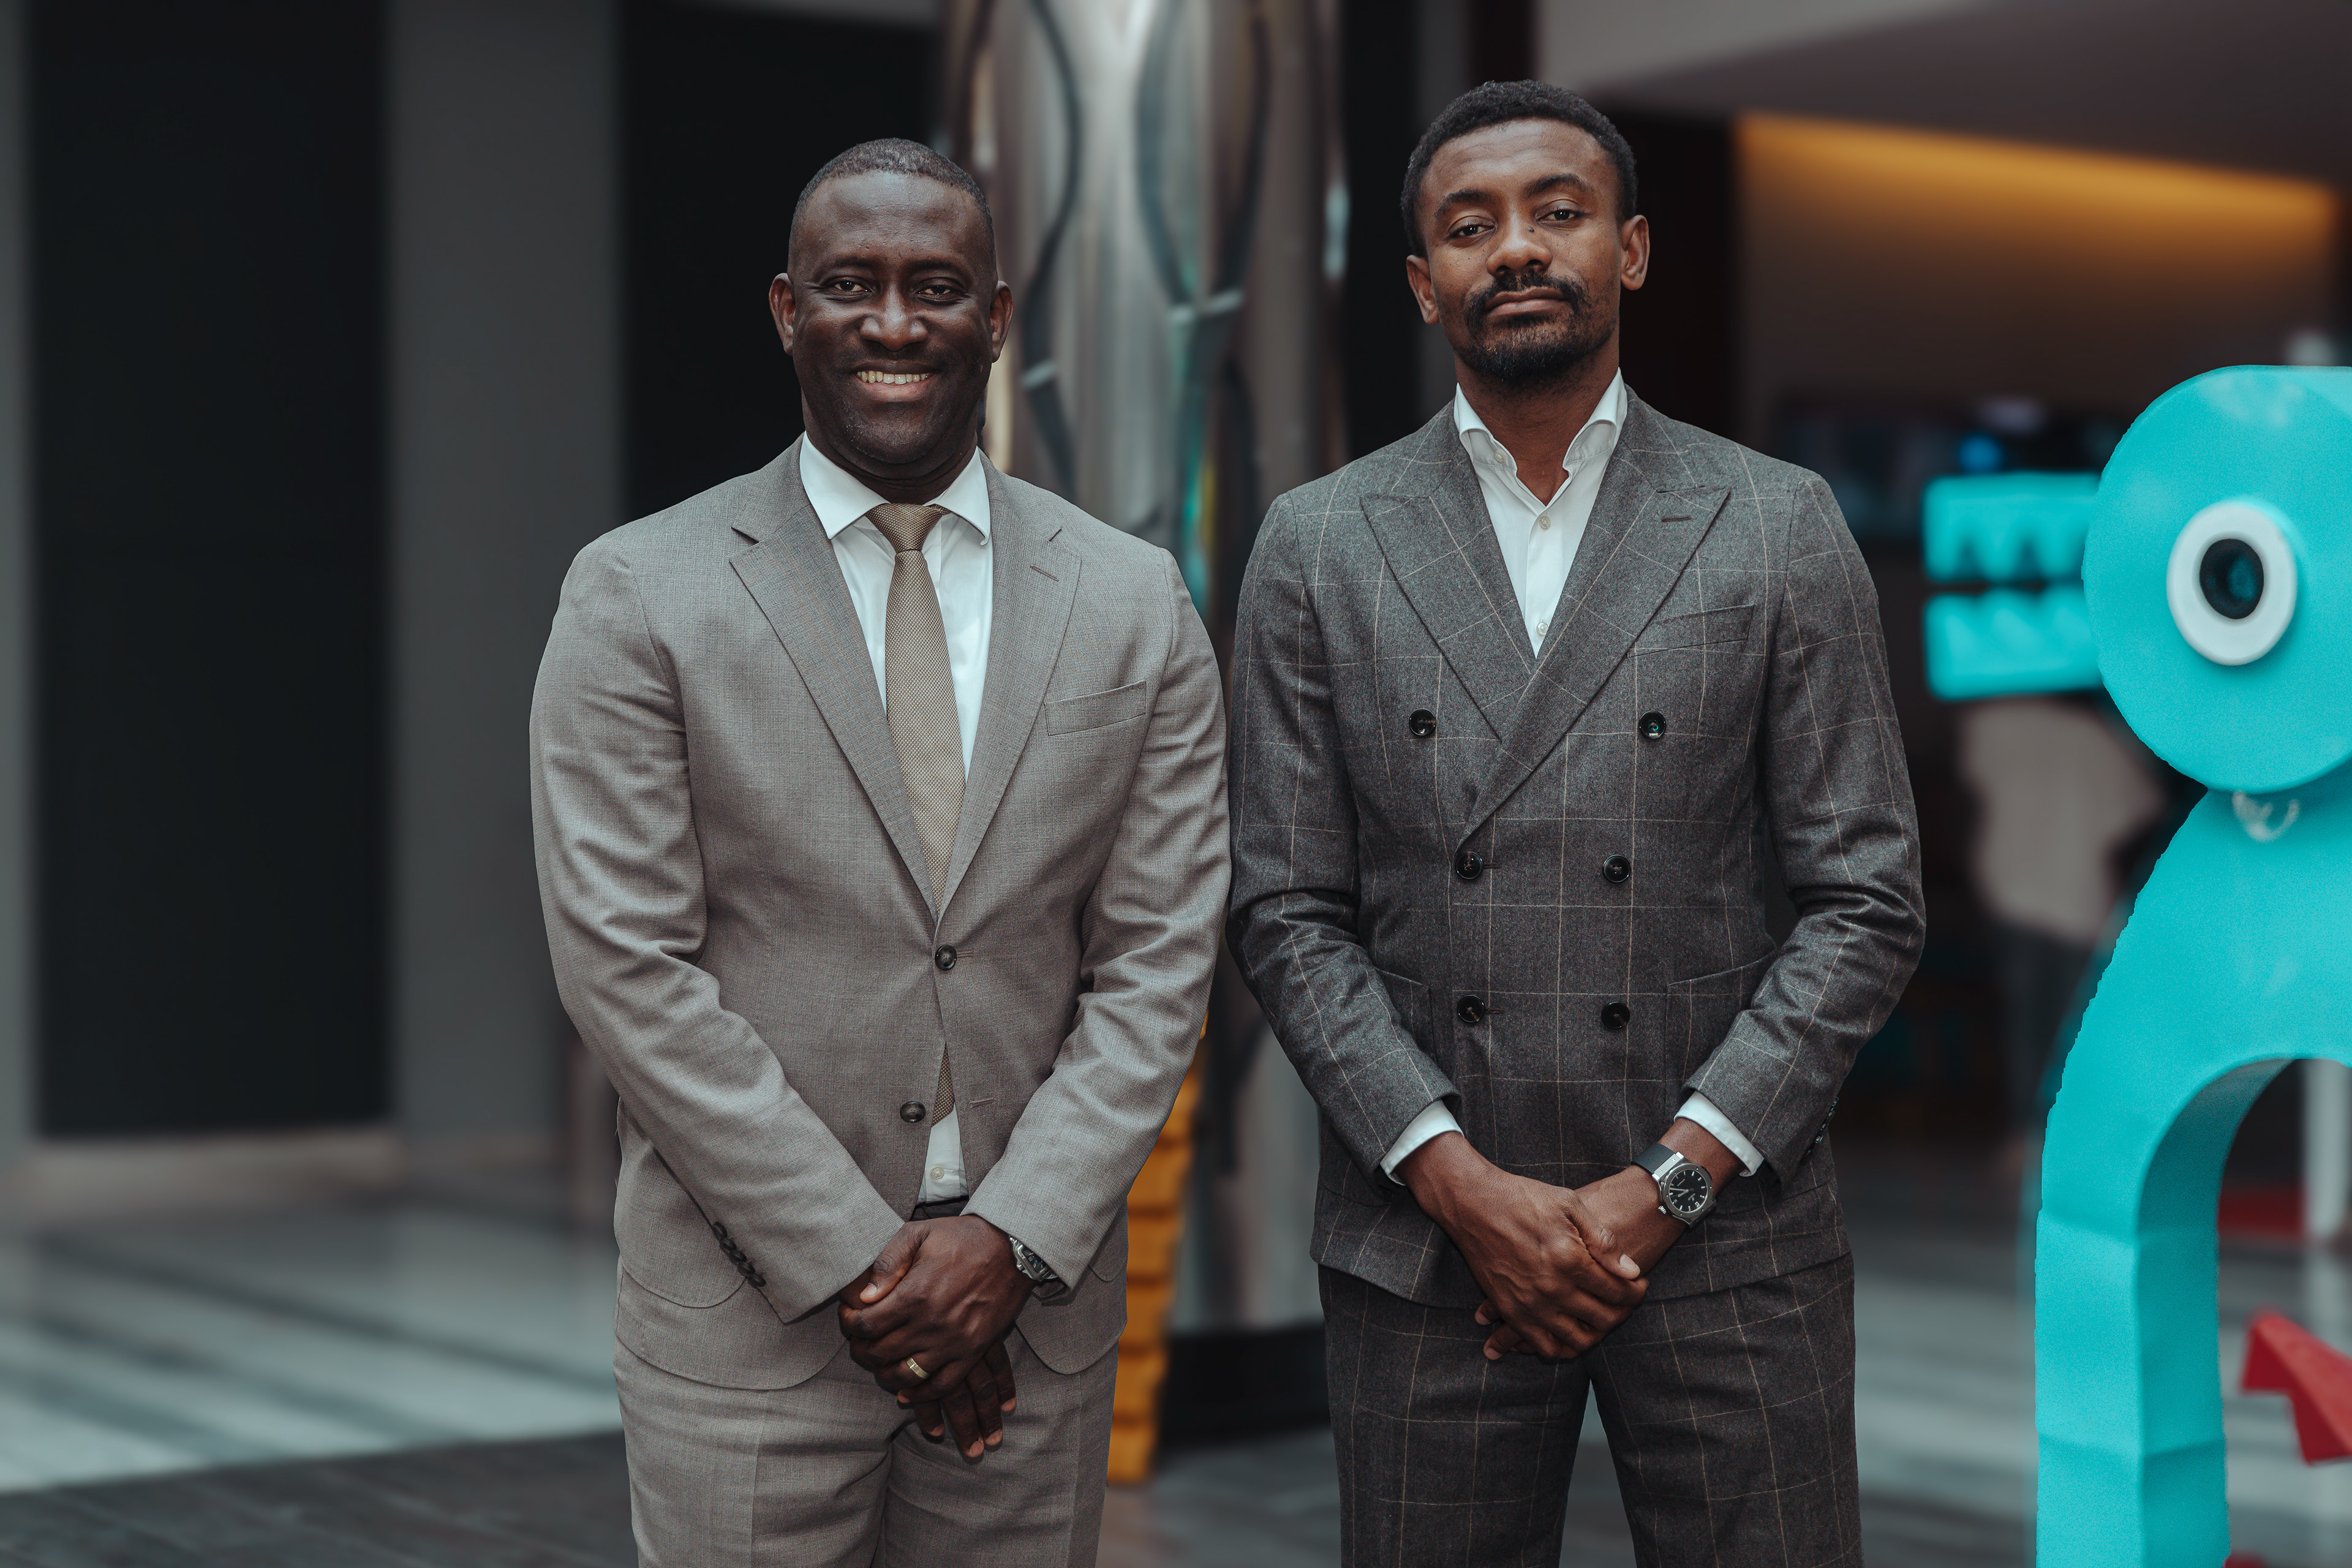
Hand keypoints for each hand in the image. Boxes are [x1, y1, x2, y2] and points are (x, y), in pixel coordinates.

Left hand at [836, 1218, 1030, 1457]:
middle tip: (857, 1343)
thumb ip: (888, 1263)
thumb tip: (864, 1296)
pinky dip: (920, 1394)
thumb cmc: (962, 1238)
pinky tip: (907, 1390)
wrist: (1012, 1248)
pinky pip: (941, 1386)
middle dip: (860, 1351)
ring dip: (885, 1376)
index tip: (847, 1318)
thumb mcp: (919, 1234)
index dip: (848, 1325)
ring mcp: (953, 1342)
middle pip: (880, 1354)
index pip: (866, 1325)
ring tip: (879, 1365)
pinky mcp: (973, 1352)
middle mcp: (931, 1324)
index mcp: (915, 1294)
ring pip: (906, 1376)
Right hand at [1398, 1131, 1645, 1361]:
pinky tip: (1570, 1331)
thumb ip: (1603, 1240)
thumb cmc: (1523, 1197)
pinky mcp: (1510, 1311)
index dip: (1636, 1291)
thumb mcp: (1570, 1205)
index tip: (1640, 1285)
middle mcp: (1551, 1288)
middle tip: (1625, 1302)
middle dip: (1622, 1313)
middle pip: (1602, 1319)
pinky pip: (1544, 1346)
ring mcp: (1529, 1304)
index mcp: (1569, 1259)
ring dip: (1596, 1333)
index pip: (1617, 1291)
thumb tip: (1632, 1271)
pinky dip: (1563, 1347)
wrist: (1473, 1204)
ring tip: (1601, 1317)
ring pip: (1577, 1340)